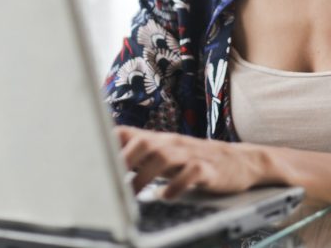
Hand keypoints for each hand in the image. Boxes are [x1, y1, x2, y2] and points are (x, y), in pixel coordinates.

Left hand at [116, 126, 267, 199]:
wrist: (240, 161)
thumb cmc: (196, 160)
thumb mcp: (167, 156)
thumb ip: (141, 157)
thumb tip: (107, 166)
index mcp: (159, 140)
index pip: (128, 133)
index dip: (107, 144)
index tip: (90, 160)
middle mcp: (173, 143)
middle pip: (144, 142)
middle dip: (124, 160)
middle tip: (110, 182)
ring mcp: (191, 155)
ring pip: (164, 157)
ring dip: (144, 176)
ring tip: (133, 195)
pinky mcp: (209, 169)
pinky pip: (191, 173)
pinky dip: (176, 186)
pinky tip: (166, 196)